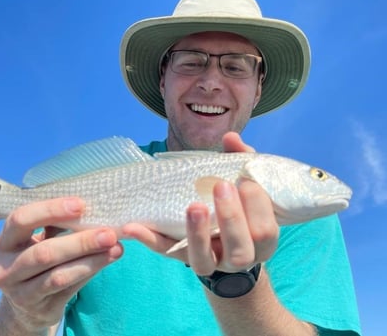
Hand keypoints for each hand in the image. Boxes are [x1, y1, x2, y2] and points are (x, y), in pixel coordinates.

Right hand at [0, 197, 122, 331]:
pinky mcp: (40, 308)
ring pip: (59, 275)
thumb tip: (92, 209)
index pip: (21, 220)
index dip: (51, 210)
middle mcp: (6, 269)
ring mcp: (20, 293)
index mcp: (4, 242)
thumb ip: (58, 224)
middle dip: (80, 242)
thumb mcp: (39, 239)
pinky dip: (90, 272)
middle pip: (44, 253)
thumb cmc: (37, 258)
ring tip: (116, 247)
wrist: (26, 305)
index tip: (81, 205)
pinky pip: (69, 289)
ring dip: (91, 259)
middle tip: (108, 233)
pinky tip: (108, 260)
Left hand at [122, 132, 278, 275]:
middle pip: (240, 250)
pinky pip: (165, 250)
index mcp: (260, 240)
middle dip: (231, 218)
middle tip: (221, 186)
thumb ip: (241, 161)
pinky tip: (133, 226)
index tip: (245, 182)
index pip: (265, 232)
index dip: (258, 208)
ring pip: (203, 260)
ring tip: (193, 207)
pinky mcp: (180, 256)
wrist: (222, 241)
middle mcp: (237, 257)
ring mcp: (208, 262)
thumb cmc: (238, 205)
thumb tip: (230, 138)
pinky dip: (149, 239)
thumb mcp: (244, 186)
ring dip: (196, 233)